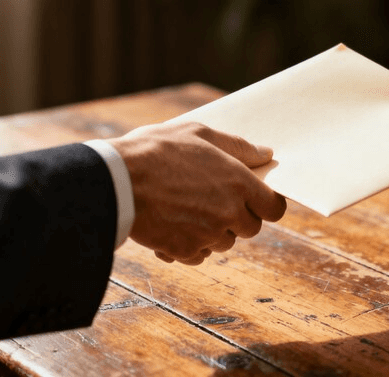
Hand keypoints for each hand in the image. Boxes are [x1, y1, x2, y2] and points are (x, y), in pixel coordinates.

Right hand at [108, 122, 286, 264]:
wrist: (115, 181)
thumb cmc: (156, 150)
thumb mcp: (199, 134)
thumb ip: (238, 146)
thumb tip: (266, 153)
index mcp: (239, 183)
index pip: (274, 208)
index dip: (266, 204)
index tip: (254, 199)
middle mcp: (229, 213)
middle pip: (251, 228)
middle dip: (238, 218)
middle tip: (212, 200)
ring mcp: (207, 235)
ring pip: (224, 243)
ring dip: (213, 232)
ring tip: (187, 209)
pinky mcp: (184, 251)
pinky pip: (198, 255)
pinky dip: (190, 245)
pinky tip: (173, 225)